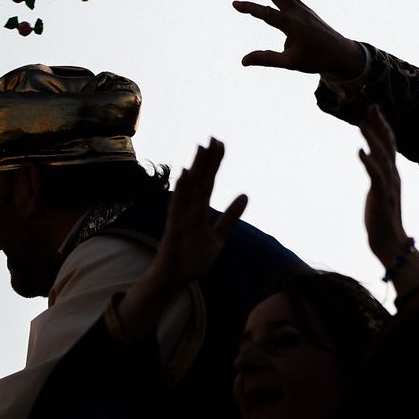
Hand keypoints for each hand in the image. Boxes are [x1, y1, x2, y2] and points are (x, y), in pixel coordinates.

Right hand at [147, 140, 247, 294]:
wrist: (174, 280)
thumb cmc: (192, 258)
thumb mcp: (219, 237)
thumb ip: (231, 217)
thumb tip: (245, 195)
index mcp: (200, 210)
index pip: (209, 181)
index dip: (215, 163)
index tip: (221, 144)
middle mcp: (190, 210)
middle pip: (200, 180)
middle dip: (207, 160)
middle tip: (213, 138)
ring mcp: (181, 217)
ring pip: (190, 189)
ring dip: (196, 169)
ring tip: (201, 148)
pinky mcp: (174, 228)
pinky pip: (177, 206)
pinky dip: (181, 190)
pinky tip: (184, 174)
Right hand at [234, 0, 365, 77]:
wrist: (341, 53)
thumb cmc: (317, 59)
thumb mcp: (291, 63)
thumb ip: (267, 59)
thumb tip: (242, 61)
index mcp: (295, 27)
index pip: (269, 15)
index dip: (251, 9)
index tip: (234, 4)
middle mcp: (298, 13)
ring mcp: (302, 8)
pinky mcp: (303, 7)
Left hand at [359, 107, 405, 262]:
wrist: (390, 242)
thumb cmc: (382, 218)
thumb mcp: (379, 190)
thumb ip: (376, 171)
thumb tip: (368, 154)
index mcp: (392, 173)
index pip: (389, 144)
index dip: (382, 126)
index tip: (373, 110)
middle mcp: (393, 175)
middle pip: (388, 145)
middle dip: (379, 125)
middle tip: (370, 106)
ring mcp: (389, 185)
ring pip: (382, 156)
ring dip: (372, 138)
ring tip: (362, 123)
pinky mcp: (382, 195)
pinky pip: (375, 175)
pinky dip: (368, 162)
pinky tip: (359, 151)